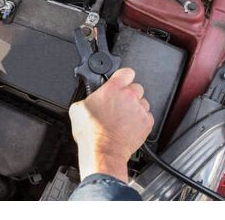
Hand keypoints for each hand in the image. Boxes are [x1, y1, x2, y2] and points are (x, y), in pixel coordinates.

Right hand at [69, 68, 153, 182]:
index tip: (120, 80)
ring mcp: (139, 110)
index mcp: (112, 89)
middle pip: (136, 86)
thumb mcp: (77, 109)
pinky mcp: (146, 123)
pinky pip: (147, 116)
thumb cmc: (91, 134)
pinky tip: (128, 125)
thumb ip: (87, 97)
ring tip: (123, 117)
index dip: (122, 76)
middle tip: (119, 102)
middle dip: (128, 93)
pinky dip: (140, 120)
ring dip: (135, 107)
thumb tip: (89, 98)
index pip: (126, 72)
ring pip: (143, 102)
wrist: (103, 152)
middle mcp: (128, 97)